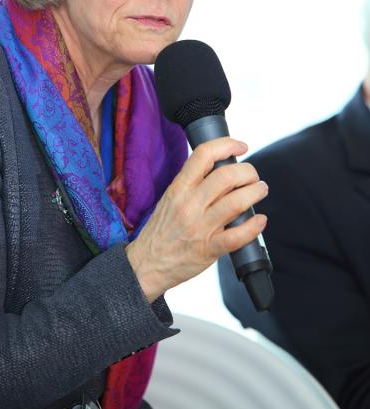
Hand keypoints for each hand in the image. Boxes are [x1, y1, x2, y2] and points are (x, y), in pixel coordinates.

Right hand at [126, 137, 267, 302]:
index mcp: (179, 188)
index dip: (227, 145)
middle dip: (248, 172)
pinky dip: (254, 226)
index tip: (241, 146)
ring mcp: (200, 227)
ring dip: (255, 192)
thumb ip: (193, 183)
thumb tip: (223, 168)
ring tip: (260, 190)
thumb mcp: (171, 198)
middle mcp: (189, 204)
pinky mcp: (209, 249)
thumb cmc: (161, 230)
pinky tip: (260, 220)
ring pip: (236, 202)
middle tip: (253, 176)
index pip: (203, 155)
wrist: (147, 263)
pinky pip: (238, 236)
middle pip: (226, 176)